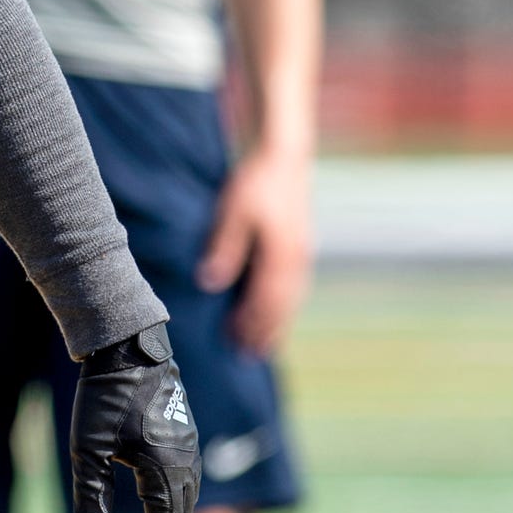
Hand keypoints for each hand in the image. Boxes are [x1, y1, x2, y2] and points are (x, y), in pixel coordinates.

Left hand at [67, 324, 201, 512]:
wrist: (127, 348)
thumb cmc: (103, 397)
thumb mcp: (87, 448)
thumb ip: (90, 493)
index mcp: (164, 470)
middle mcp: (185, 462)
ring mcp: (189, 447)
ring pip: (188, 498)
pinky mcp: (185, 434)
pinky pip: (188, 478)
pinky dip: (177, 500)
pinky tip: (160, 502)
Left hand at [199, 143, 313, 355]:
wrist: (283, 155)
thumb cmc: (256, 181)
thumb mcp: (234, 212)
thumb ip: (224, 248)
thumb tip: (209, 283)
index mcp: (282, 255)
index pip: (266, 302)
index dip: (252, 325)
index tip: (236, 343)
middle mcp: (297, 260)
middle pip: (283, 307)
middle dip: (266, 333)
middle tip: (249, 357)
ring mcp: (302, 254)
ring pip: (292, 299)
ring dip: (277, 323)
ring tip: (264, 345)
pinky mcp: (300, 246)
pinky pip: (295, 287)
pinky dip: (285, 305)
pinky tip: (275, 310)